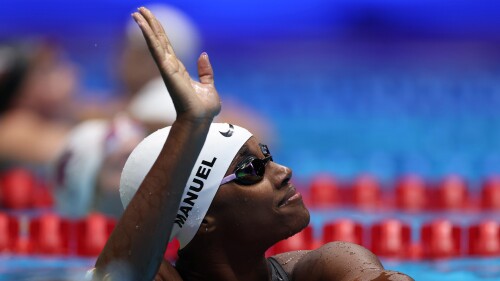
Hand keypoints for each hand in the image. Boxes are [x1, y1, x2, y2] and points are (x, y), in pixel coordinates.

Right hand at [132, 7, 220, 121]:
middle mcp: (170, 67)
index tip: (150, 19)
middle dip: (149, 24)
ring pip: (154, 42)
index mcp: (178, 69)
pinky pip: (157, 49)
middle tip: (139, 10)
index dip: (159, 32)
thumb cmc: (204, 108)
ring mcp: (167, 68)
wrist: (201, 119)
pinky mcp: (167, 70)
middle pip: (158, 40)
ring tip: (136, 13)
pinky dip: (149, 36)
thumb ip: (205, 71)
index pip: (166, 46)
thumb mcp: (209, 85)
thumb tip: (203, 55)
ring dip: (146, 27)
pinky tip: (142, 25)